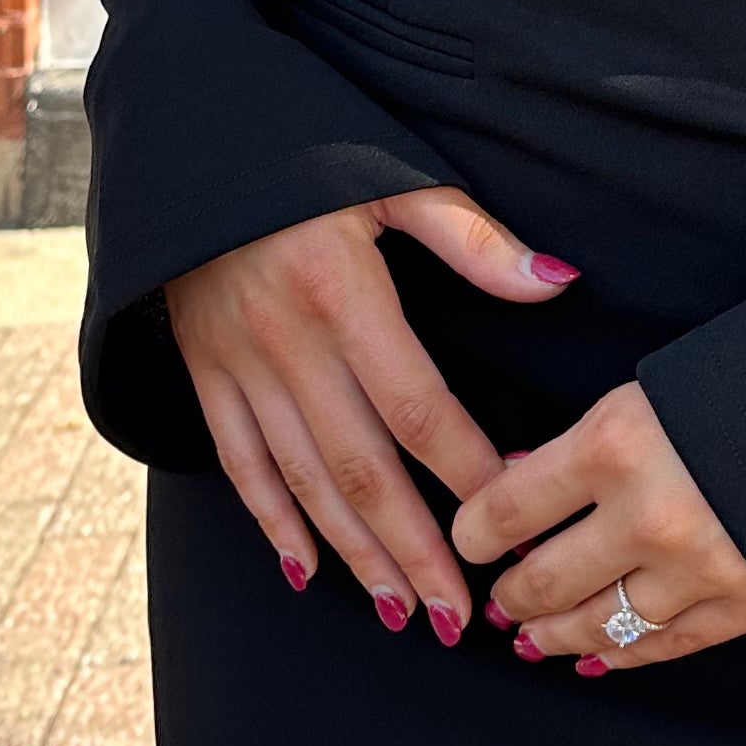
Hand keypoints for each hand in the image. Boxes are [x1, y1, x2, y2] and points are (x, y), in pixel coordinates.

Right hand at [166, 189, 577, 641]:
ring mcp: (238, 363)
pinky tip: (307, 569)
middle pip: (361, 467)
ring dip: (354, 554)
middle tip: (456, 618)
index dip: (468, 471)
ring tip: (401, 612)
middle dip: (414, 549)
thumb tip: (556, 283)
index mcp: (342, 293)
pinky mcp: (203, 370)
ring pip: (302, 480)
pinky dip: (273, 520)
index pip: (418, 407)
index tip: (512, 521)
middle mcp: (286, 341)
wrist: (189, 127)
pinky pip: (239, 462)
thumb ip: (473, 238)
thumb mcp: (393, 175)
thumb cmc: (307, 147)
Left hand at [449, 380, 745, 674]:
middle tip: (497, 598)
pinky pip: (662, 645)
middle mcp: (646, 515)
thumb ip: (592, 434)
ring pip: (597, 623)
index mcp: (617, 440)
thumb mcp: (662, 382)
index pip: (506, 507)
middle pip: (544, 579)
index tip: (469, 537)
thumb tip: (522, 475)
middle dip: (512, 593)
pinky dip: (622, 655)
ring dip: (554, 634)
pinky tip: (595, 659)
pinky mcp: (744, 605)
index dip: (474, 531)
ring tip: (531, 638)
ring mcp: (696, 570)